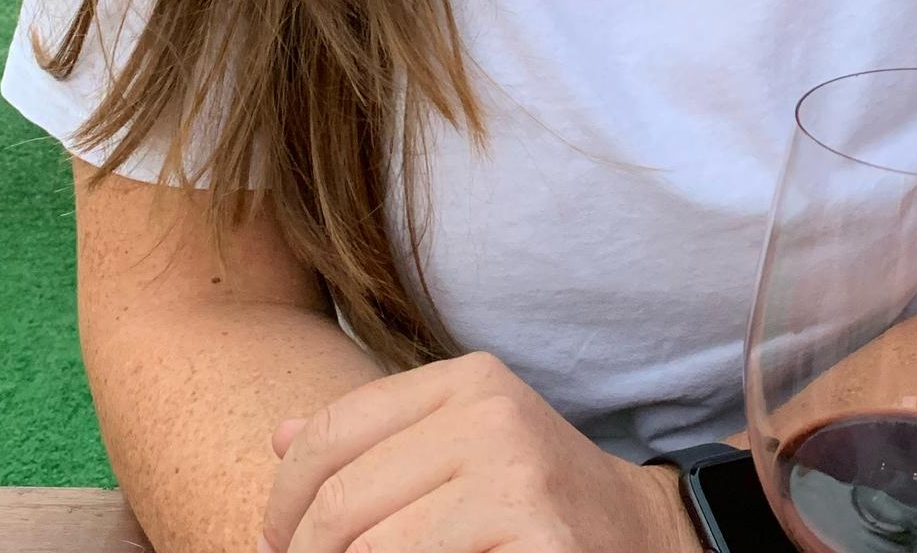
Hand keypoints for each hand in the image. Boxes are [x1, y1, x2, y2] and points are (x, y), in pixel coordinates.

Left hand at [257, 351, 700, 552]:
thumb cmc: (533, 496)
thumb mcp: (462, 441)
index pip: (330, 434)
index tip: (275, 544)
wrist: (641, 536)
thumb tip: (279, 437)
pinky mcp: (536, 541)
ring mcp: (517, 480)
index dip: (283, 503)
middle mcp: (492, 416)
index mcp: (468, 379)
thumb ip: (377, 435)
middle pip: (341, 504)